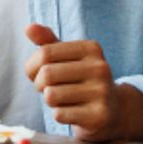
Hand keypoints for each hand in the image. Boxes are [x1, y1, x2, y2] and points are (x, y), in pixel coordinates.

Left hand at [23, 24, 142, 142]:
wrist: (113, 110)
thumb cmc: (81, 80)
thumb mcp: (67, 58)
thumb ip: (47, 42)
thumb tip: (29, 28)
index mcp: (91, 48)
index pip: (45, 53)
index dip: (32, 66)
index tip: (37, 74)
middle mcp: (100, 67)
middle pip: (47, 74)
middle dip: (39, 84)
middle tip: (48, 89)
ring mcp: (102, 92)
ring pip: (51, 95)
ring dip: (49, 101)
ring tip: (62, 99)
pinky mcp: (99, 115)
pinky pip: (59, 114)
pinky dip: (58, 115)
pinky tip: (72, 112)